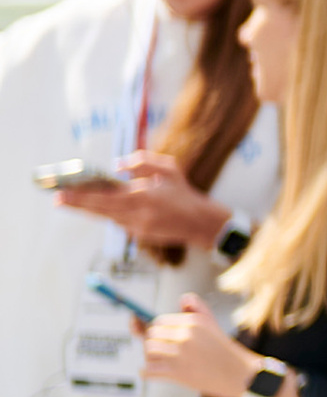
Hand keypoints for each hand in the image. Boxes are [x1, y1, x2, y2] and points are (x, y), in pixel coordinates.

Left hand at [58, 154, 227, 252]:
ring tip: (70, 200)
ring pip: (106, 216)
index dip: (82, 196)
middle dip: (77, 204)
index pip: (105, 197)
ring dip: (89, 209)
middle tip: (57, 199)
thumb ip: (142, 162)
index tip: (63, 192)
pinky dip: (108, 213)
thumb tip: (117, 165)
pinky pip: (117, 221)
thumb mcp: (168, 169)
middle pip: (99, 210)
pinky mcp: (138, 234)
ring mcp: (137, 227)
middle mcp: (137, 214)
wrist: (199, 223)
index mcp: (144, 196)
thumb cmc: (184, 193)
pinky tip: (97, 206)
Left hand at [142, 295, 253, 396]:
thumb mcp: (213, 323)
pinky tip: (154, 372)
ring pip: (149, 351)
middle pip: (151, 335)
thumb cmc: (225, 352)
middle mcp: (185, 335)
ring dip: (150, 357)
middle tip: (161, 351)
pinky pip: (149, 370)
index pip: (159, 321)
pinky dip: (148, 372)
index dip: (158, 331)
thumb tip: (182, 300)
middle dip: (153, 343)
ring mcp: (180, 354)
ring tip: (160, 362)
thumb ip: (197, 307)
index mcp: (192, 321)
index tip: (161, 339)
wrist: (239, 375)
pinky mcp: (177, 372)